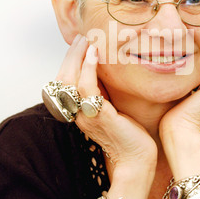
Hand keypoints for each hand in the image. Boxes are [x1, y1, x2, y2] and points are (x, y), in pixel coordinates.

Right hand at [56, 34, 156, 198]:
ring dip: (77, 57)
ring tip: (87, 41)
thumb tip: (105, 72)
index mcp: (79, 112)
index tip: (80, 44)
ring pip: (69, 80)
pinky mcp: (99, 116)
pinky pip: (86, 88)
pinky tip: (95, 54)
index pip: (65, 83)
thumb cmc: (129, 136)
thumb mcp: (112, 109)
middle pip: (62, 79)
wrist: (137, 161)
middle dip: (71, 55)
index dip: (70, 62)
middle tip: (81, 37)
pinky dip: (88, 68)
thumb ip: (104, 94)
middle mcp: (77, 114)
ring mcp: (86, 116)